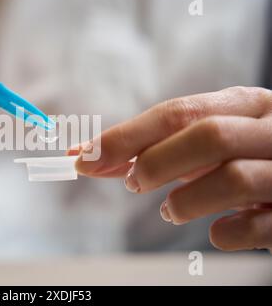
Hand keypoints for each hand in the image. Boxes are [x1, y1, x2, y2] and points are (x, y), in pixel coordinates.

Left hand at [71, 86, 271, 251]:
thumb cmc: (250, 158)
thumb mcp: (213, 143)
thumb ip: (162, 148)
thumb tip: (97, 157)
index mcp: (246, 105)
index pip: (178, 113)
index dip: (125, 136)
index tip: (83, 156)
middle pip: (207, 136)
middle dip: (156, 162)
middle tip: (133, 183)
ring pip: (232, 179)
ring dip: (184, 201)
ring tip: (169, 211)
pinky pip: (255, 228)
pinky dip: (224, 233)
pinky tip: (218, 231)